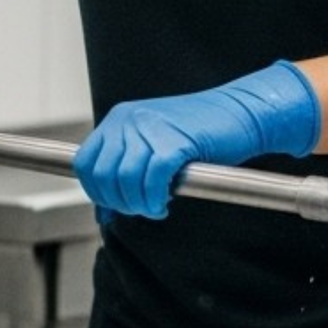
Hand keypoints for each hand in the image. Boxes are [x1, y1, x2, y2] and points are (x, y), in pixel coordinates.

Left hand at [74, 60, 320, 218]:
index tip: (118, 205)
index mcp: (120, 118)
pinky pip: (152, 179)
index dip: (97, 192)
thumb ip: (127, 172)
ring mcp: (151, 128)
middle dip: (120, 202)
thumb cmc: (204, 132)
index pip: (86, 163)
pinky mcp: (176, 141)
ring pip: (126, 179)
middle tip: (142, 208)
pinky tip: (164, 203)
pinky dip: (154, 198)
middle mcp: (130, 120)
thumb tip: (105, 214)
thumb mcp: (155, 146)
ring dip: (138, 204)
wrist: (240, 113)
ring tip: (155, 208)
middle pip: (103, 175)